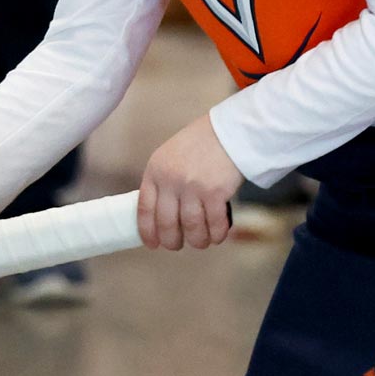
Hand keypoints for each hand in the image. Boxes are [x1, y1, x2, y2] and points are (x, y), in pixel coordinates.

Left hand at [138, 114, 240, 251]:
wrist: (230, 130)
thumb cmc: (201, 144)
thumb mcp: (170, 156)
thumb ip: (163, 181)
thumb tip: (161, 215)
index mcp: (155, 170)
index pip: (144, 209)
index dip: (147, 232)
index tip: (152, 244)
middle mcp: (171, 180)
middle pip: (167, 224)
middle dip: (172, 241)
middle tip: (178, 244)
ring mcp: (193, 187)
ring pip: (191, 228)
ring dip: (197, 241)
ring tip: (202, 241)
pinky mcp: (215, 192)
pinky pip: (213, 224)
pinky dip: (216, 234)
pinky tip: (218, 235)